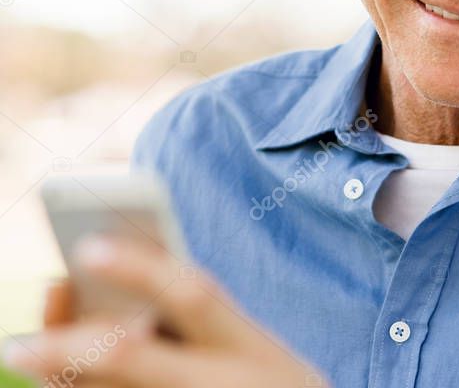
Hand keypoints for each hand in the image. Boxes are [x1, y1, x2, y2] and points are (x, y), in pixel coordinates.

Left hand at [5, 236, 328, 387]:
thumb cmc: (271, 386)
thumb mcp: (254, 350)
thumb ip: (203, 322)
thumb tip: (123, 296)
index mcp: (249, 346)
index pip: (196, 294)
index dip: (143, 267)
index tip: (88, 247)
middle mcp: (220, 383)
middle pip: (132, 355)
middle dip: (68, 347)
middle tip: (15, 345)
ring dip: (62, 377)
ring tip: (27, 353)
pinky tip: (64, 382)